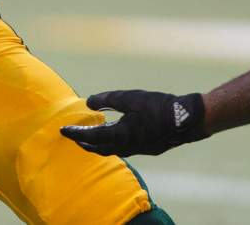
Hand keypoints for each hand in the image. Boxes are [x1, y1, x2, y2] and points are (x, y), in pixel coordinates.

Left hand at [61, 90, 207, 156]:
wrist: (186, 120)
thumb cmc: (158, 107)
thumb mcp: (131, 98)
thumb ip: (108, 100)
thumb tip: (89, 102)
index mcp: (120, 135)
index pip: (91, 136)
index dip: (75, 133)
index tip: (63, 130)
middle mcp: (126, 147)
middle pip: (99, 148)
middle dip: (84, 143)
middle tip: (73, 136)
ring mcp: (138, 150)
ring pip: (111, 151)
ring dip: (98, 145)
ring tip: (90, 138)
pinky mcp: (147, 148)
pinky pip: (123, 149)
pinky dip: (112, 144)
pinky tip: (116, 136)